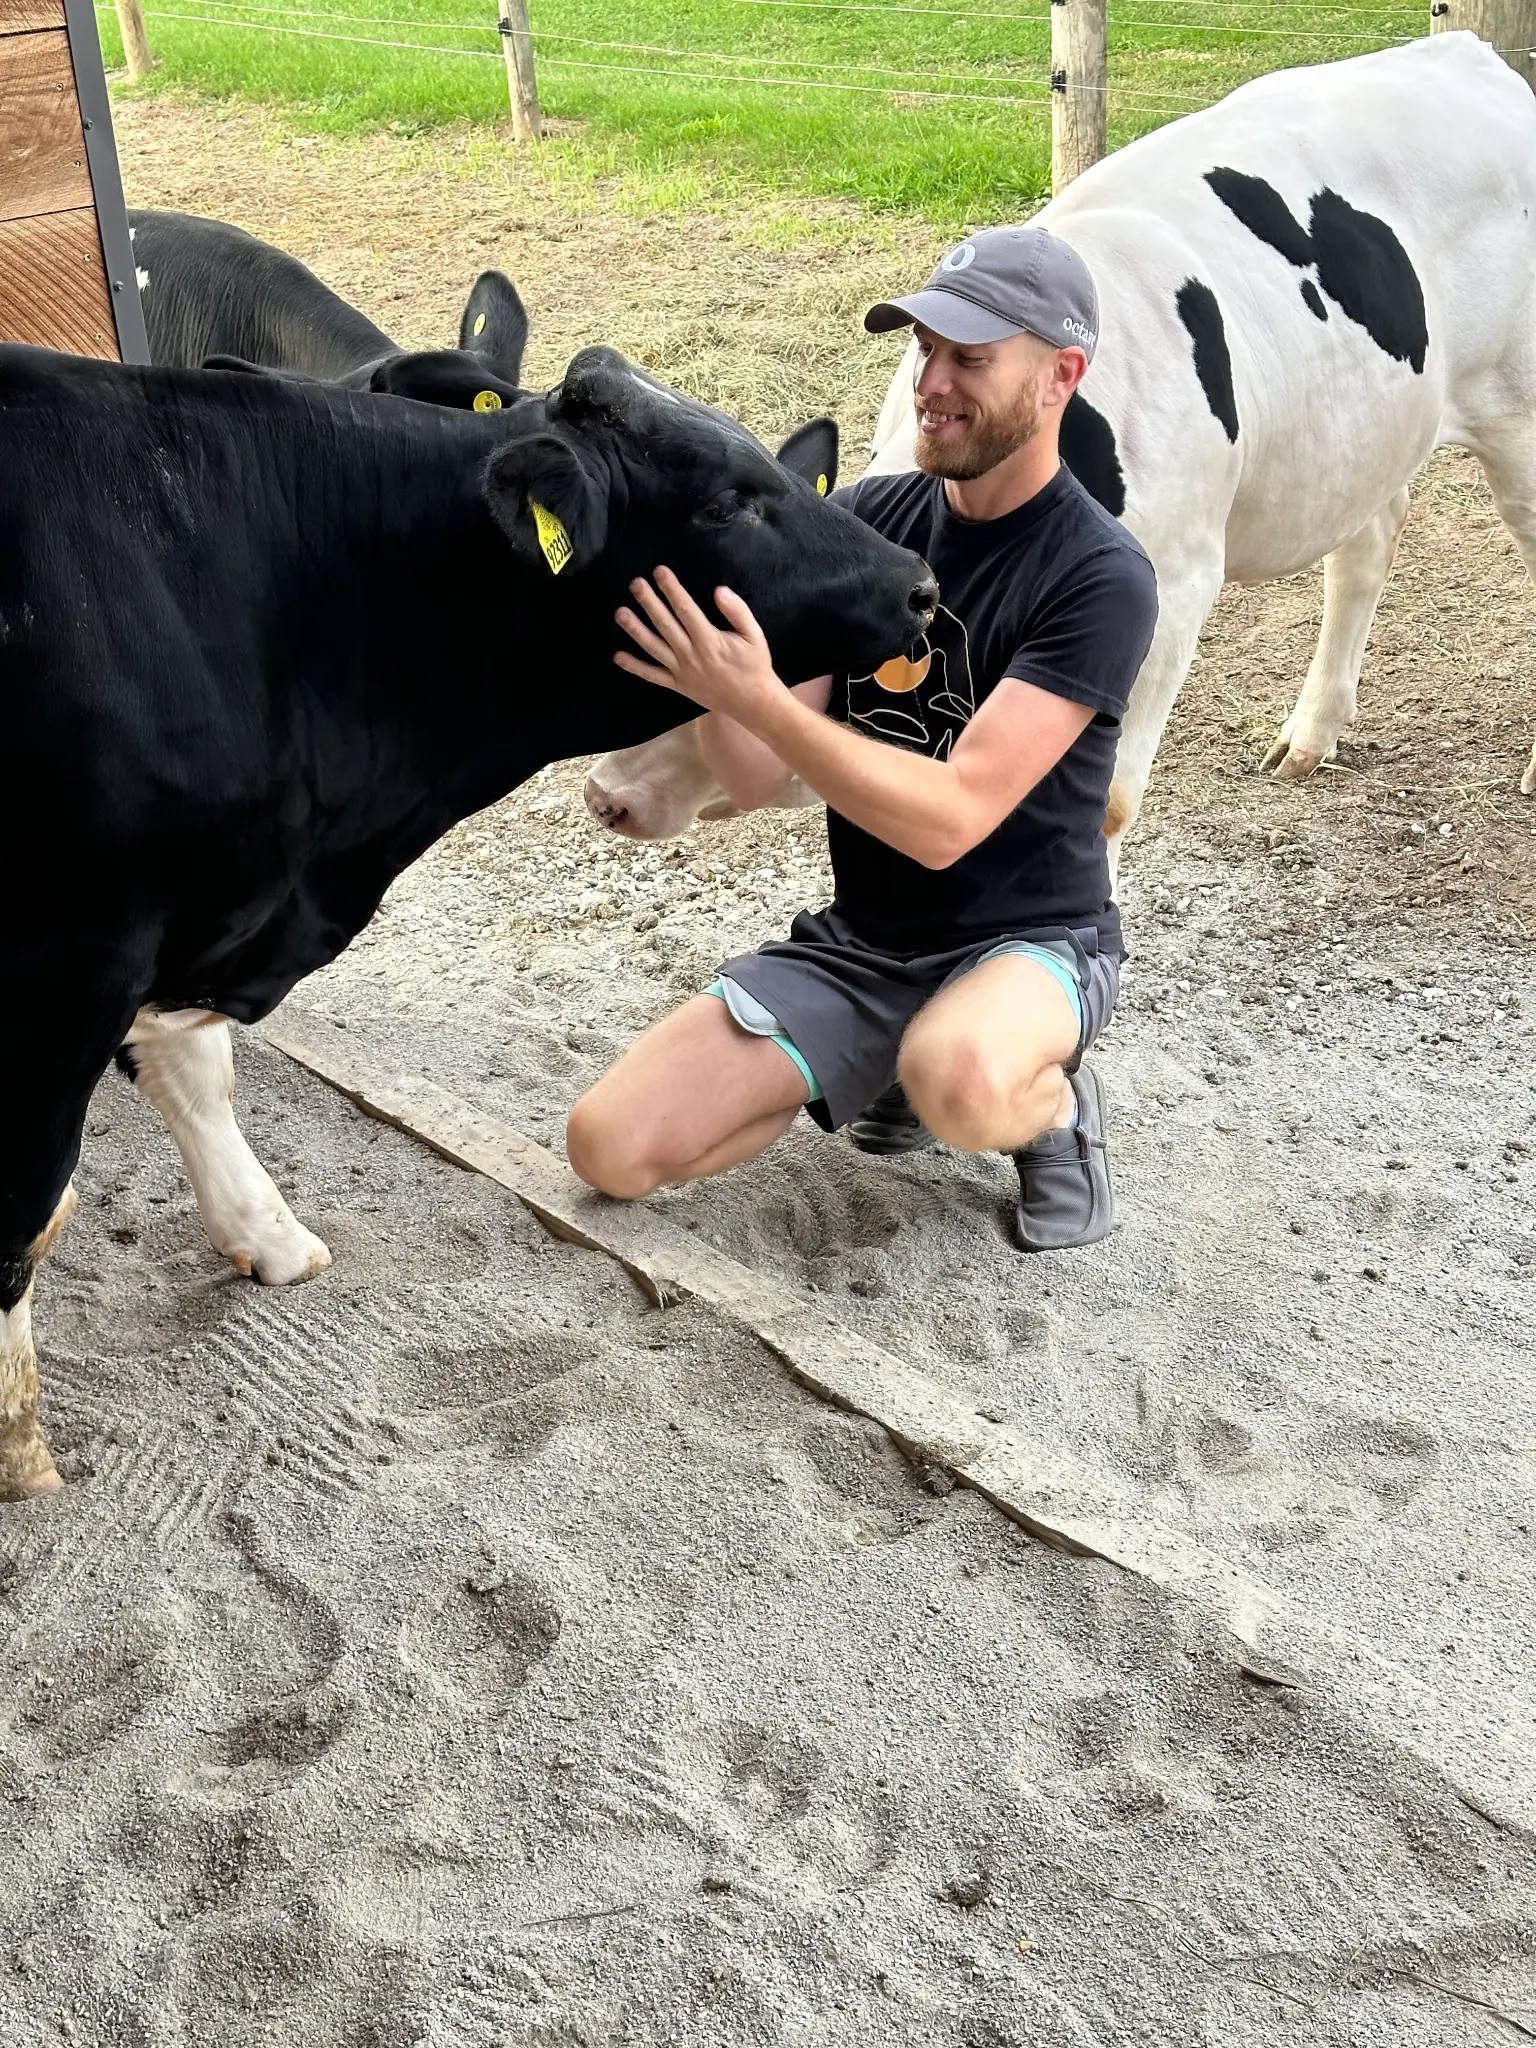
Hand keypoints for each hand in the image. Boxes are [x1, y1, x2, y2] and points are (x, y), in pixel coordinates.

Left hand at [614, 567, 779, 716]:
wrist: (752, 702)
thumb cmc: (754, 665)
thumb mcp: (754, 635)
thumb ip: (738, 611)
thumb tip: (719, 590)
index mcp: (709, 640)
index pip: (685, 608)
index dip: (671, 589)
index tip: (659, 572)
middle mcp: (691, 655)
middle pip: (665, 624)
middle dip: (649, 602)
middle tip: (635, 583)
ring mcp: (682, 672)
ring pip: (653, 647)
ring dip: (635, 630)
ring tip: (620, 612)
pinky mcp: (678, 685)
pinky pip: (652, 676)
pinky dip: (635, 667)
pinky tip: (618, 657)